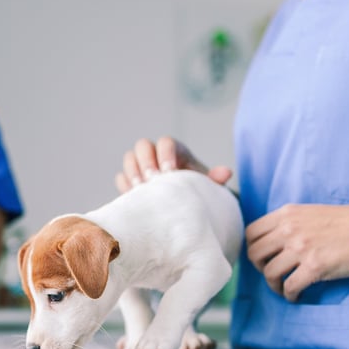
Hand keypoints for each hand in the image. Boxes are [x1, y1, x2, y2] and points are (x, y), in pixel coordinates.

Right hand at [115, 136, 233, 192]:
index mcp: (176, 150)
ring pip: (129, 159)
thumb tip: (226, 172)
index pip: (165, 142)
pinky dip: (126, 186)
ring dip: (133, 173)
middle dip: (145, 162)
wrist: (187, 206)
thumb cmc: (198, 191)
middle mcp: (156, 154)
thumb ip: (215, 178)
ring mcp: (141, 167)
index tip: (169, 172)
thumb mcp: (208, 185)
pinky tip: (134, 198)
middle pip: (143, 145)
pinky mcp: (131, 182)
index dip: (165, 154)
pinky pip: (122, 178)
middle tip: (152, 181)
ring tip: (141, 190)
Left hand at [245, 203, 348, 301]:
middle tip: (272, 274)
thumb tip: (274, 242)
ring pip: (269, 273)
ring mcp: (301, 248)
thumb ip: (291, 223)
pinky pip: (289, 287)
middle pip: (254, 254)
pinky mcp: (314, 267)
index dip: (252, 248)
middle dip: (260, 268)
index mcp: (287, 214)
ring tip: (284, 288)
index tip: (263, 258)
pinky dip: (289, 295)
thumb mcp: (312, 212)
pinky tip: (296, 296)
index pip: (251, 233)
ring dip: (274, 285)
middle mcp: (289, 229)